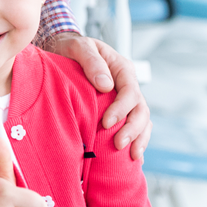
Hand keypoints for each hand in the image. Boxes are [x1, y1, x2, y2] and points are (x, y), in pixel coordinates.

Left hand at [43, 33, 151, 159]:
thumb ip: (92, 62)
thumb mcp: (80, 47)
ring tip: (132, 156)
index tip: (106, 122)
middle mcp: (128, 85)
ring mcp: (126, 99)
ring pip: (142, 120)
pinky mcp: (120, 111)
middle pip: (141, 109)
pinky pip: (135, 127)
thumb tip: (105, 85)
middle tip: (118, 144)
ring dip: (139, 139)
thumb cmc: (72, 48)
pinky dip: (137, 141)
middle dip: (133, 129)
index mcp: (122, 69)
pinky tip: (134, 159)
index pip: (130, 91)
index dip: (121, 109)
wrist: (65, 51)